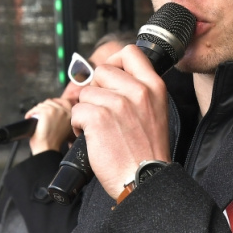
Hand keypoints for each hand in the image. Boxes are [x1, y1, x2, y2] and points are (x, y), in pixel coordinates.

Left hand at [26, 98, 74, 154]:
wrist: (47, 149)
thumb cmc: (53, 143)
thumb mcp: (64, 129)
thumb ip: (63, 119)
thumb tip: (55, 111)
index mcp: (71, 116)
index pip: (64, 102)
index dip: (55, 103)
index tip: (48, 107)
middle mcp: (65, 112)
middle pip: (51, 102)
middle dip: (43, 108)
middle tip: (38, 116)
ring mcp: (56, 111)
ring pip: (42, 105)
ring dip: (36, 111)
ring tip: (34, 118)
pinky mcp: (46, 112)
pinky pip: (35, 109)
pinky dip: (30, 113)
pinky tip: (29, 118)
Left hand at [70, 45, 170, 197]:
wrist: (144, 179)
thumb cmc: (148, 153)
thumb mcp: (156, 112)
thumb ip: (140, 92)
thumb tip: (114, 78)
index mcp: (154, 87)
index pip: (131, 53)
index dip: (114, 61)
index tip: (109, 76)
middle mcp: (137, 91)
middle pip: (102, 71)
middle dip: (96, 90)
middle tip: (103, 111)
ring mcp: (117, 104)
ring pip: (86, 92)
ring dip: (87, 111)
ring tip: (100, 129)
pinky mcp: (98, 118)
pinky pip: (76, 111)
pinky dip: (78, 125)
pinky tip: (91, 137)